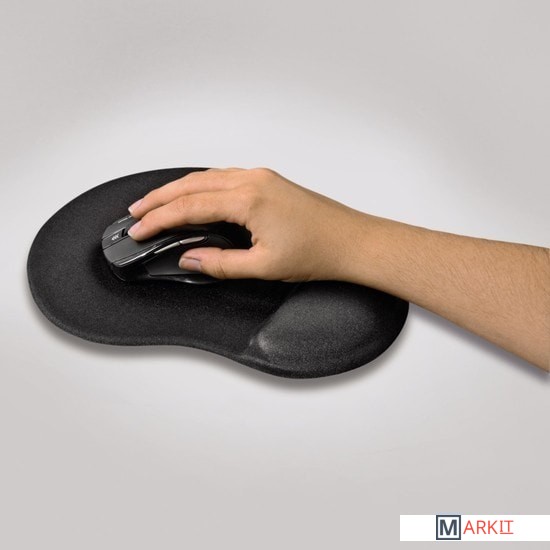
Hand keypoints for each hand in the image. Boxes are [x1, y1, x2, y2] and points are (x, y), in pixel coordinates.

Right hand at [127, 168, 369, 281]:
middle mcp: (252, 180)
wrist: (352, 241)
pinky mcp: (268, 181)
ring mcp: (260, 177)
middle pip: (192, 185)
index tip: (139, 230)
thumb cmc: (319, 250)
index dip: (159, 219)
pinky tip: (194, 195)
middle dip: (160, 198)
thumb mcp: (263, 265)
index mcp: (248, 199)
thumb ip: (220, 263)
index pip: (189, 206)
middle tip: (136, 211)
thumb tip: (189, 257)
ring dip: (179, 189)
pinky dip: (201, 186)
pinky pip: (223, 177)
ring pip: (206, 178)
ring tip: (157, 203)